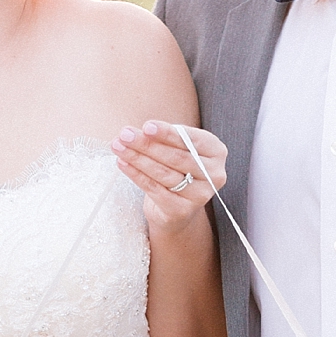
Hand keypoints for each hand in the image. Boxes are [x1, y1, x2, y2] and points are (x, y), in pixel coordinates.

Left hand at [112, 122, 226, 234]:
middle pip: (176, 157)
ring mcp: (200, 195)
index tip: (146, 126)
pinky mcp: (182, 210)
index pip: (191, 140)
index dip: (168, 133)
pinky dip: (136, 175)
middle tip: (125, 135)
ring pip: (164, 173)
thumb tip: (142, 131)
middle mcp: (214, 174)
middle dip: (147, 144)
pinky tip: (122, 163)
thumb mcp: (177, 148)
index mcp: (216, 152)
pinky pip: (155, 189)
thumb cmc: (177, 168)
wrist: (177, 205)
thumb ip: (166, 139)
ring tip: (118, 146)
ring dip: (138, 158)